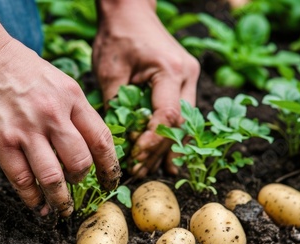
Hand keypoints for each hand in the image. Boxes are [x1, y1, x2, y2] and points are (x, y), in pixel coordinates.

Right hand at [0, 39, 120, 216]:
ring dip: (60, 200)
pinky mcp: (1, 142)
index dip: (109, 167)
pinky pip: (22, 180)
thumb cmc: (24, 71)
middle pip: (79, 162)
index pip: (101, 140)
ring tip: (62, 209)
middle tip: (79, 187)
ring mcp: (26, 130)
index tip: (110, 182)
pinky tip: (37, 205)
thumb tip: (90, 147)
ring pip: (52, 178)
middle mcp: (53, 115)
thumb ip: (76, 112)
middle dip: (82, 182)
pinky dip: (32, 198)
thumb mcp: (61, 83)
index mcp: (73, 99)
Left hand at [93, 1, 199, 176]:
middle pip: (180, 124)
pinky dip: (171, 136)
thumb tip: (116, 141)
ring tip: (152, 171)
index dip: (152, 142)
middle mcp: (188, 76)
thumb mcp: (109, 72)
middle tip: (139, 171)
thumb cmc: (117, 37)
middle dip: (159, 151)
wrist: (130, 12)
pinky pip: (181, 115)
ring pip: (184, 123)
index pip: (167, 116)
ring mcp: (190, 79)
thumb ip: (116, 106)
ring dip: (167, 148)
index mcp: (170, 71)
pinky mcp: (185, 82)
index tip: (134, 158)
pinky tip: (167, 159)